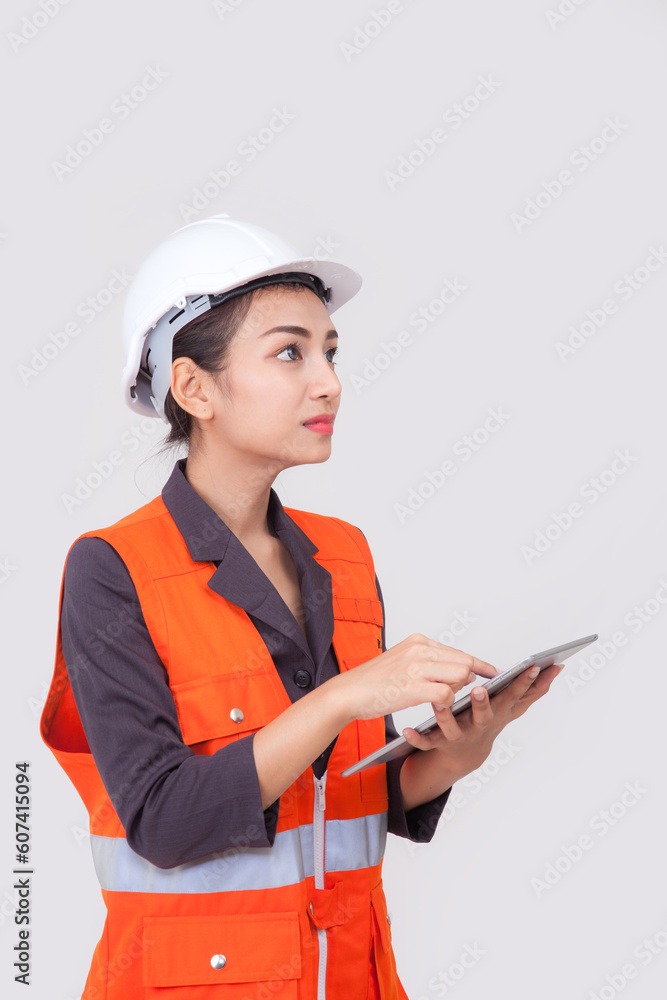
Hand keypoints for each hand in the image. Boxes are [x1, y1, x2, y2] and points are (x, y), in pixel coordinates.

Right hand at [334, 633, 497, 723]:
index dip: (479, 664)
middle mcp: (419, 649)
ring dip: (455, 691)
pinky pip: (446, 695)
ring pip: (459, 675)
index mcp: (418, 641)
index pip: (458, 651)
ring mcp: (416, 667)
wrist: (347, 693)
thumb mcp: (403, 662)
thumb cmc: (374, 682)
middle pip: (464, 662)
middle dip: (467, 680)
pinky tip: (434, 708)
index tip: (494, 672)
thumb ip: (431, 663)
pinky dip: (446, 704)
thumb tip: (461, 672)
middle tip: (459, 692)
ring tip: (439, 699)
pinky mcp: (412, 687)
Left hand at [401, 662, 563, 782]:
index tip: (533, 666)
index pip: (513, 695)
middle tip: (480, 690)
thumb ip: (535, 689)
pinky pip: (426, 742)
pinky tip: (406, 730)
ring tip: (439, 703)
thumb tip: (559, 667)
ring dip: (446, 717)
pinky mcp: (439, 744)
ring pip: (452, 729)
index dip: (524, 681)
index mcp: (497, 712)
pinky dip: (417, 738)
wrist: (464, 756)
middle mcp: (480, 725)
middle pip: (484, 715)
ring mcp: (459, 736)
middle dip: (484, 704)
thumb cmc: (489, 721)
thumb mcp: (513, 707)